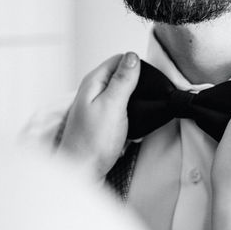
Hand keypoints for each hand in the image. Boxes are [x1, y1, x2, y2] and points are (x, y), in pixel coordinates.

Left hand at [58, 53, 139, 178]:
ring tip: (142, 113)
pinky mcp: (102, 122)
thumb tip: (132, 57)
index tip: (149, 81)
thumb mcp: (112, 105)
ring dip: (136, 102)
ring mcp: (97, 107)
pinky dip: (130, 116)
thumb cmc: (92, 142)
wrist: (82, 173)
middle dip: (137, 85)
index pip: (119, 60)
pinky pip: (122, 111)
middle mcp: (93, 91)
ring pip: (123, 94)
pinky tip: (135, 125)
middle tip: (148, 99)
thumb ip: (122, 80)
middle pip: (121, 76)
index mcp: (93, 82)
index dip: (136, 67)